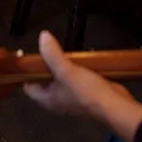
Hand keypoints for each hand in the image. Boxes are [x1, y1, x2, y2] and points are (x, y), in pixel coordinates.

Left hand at [23, 31, 141, 141]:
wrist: (115, 105)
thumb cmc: (86, 91)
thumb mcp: (66, 71)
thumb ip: (52, 54)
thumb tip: (42, 36)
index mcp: (46, 99)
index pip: (27, 86)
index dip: (26, 72)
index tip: (28, 55)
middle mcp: (55, 100)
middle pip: (43, 80)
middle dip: (45, 65)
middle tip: (47, 48)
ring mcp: (70, 97)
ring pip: (59, 78)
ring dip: (60, 65)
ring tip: (61, 49)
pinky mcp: (83, 93)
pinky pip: (73, 78)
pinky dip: (74, 68)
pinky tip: (77, 57)